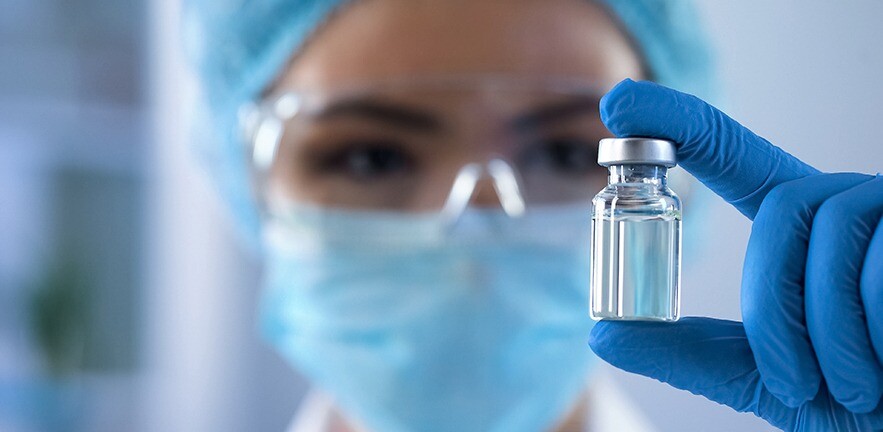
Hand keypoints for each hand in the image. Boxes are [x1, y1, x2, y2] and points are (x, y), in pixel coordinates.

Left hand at [589, 79, 882, 430]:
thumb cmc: (859, 399)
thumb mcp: (766, 375)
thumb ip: (693, 351)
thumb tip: (604, 333)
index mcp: (800, 228)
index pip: (733, 157)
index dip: (679, 121)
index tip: (620, 103)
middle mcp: (846, 202)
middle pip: (781, 208)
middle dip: (773, 305)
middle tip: (794, 381)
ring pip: (832, 232)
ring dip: (828, 332)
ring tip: (856, 388)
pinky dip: (874, 332)